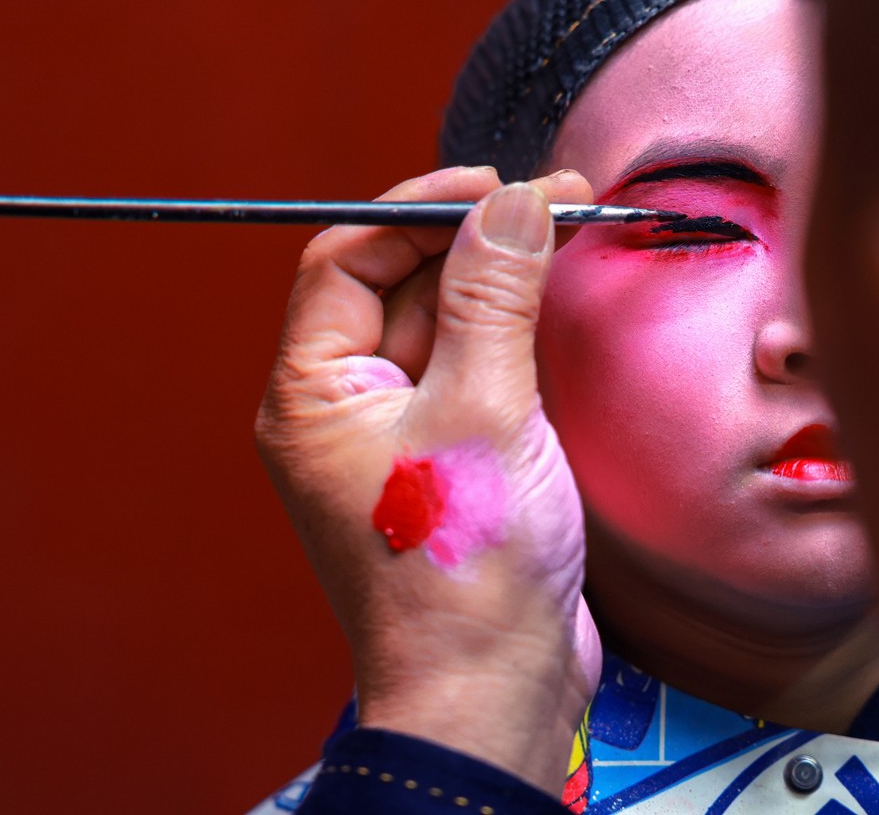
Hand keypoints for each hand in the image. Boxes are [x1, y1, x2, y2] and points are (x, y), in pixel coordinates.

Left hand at [255, 166, 600, 793]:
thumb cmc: (462, 578)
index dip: (419, 207)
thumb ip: (493, 297)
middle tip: (551, 203)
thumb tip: (511, 204)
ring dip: (496, 280)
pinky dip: (509, 333)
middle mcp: (343, 408)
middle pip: (398, 284)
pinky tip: (554, 304)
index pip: (348, 259)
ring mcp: (396, 435)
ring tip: (564, 233)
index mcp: (314, 393)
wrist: (492, 693)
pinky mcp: (445, 458)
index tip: (495, 185)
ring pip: (441, 324)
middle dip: (470, 237)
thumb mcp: (483, 412)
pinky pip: (470, 371)